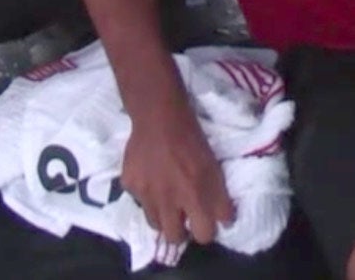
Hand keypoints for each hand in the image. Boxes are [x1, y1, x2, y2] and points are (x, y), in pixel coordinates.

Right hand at [120, 101, 237, 247]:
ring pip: (155, 223)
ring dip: (163, 217)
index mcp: (194, 195)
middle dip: (181, 232)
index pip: (203, 234)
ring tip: (166, 201)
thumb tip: (225, 221)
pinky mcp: (129, 186)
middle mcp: (168, 201)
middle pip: (174, 238)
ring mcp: (145, 194)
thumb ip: (218, 198)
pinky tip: (151, 179)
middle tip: (183, 220)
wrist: (159, 117)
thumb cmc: (192, 140)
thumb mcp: (213, 168)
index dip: (206, 231)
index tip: (205, 223)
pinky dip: (147, 195)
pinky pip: (139, 201)